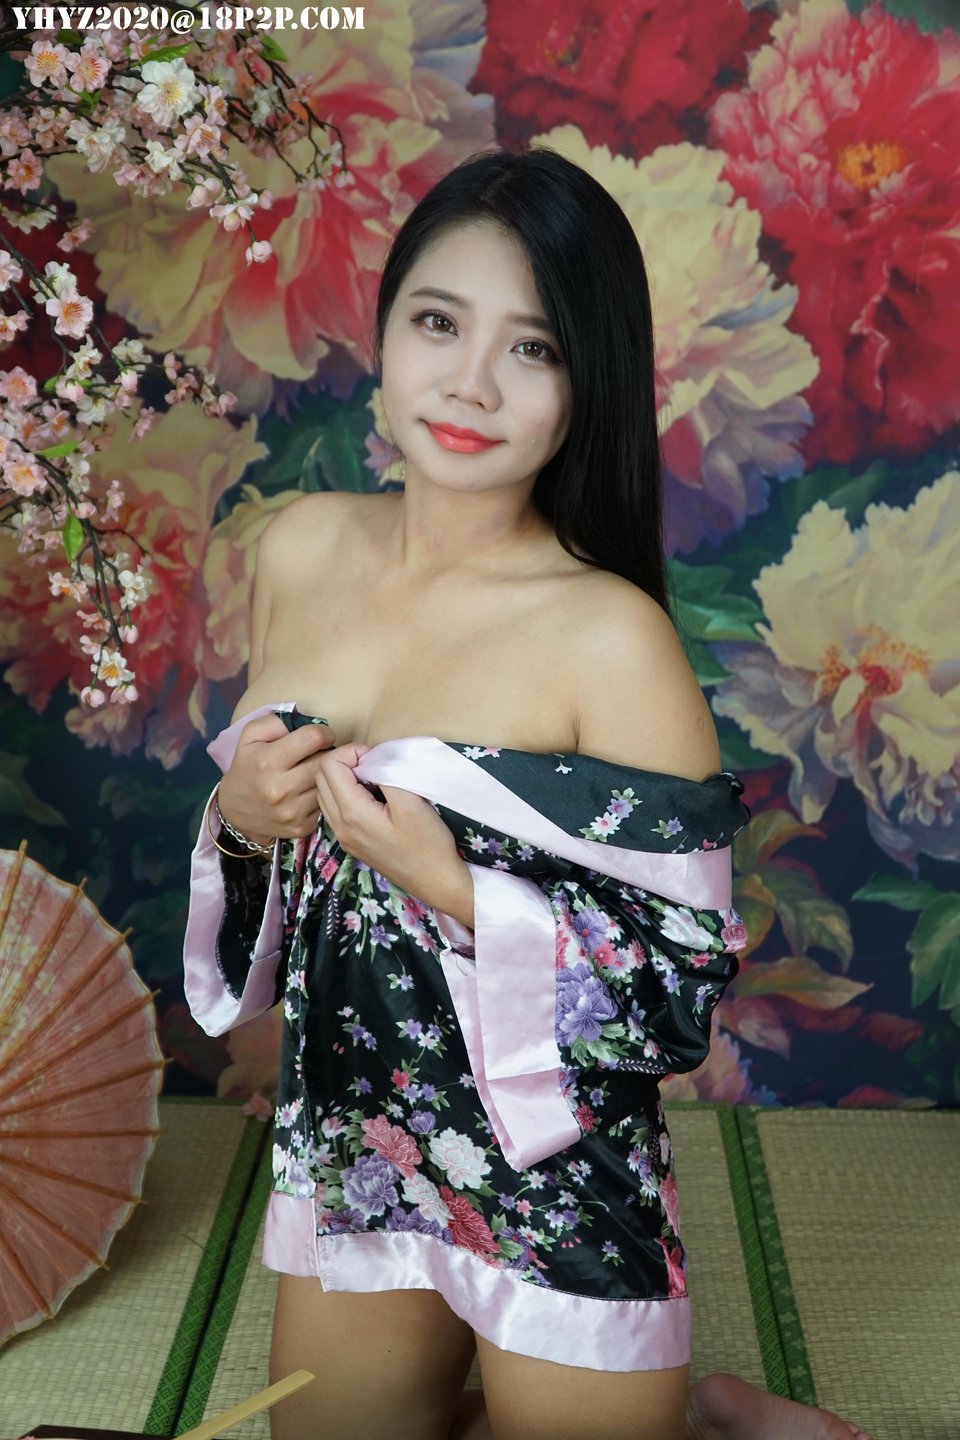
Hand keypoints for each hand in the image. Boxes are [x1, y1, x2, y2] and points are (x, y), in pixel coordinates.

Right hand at [218, 711, 335, 844]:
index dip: (323, 732)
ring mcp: (292, 811)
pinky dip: (321, 795)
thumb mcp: (249, 737)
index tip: (321, 736)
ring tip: (314, 771)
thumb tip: (301, 722)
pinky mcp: (302, 827)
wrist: (235, 811)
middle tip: (320, 753)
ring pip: (328, 784)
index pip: (313, 738)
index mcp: (267, 762)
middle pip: (325, 761)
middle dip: (327, 753)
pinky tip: (310, 791)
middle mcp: (280, 789)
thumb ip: (273, 722)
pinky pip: (325, 804)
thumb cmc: (247, 767)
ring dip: (326, 775)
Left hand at [313, 742, 469, 912]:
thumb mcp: (411, 802)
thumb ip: (387, 774)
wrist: (436, 881)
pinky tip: (373, 798)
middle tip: (375, 765)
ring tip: (374, 780)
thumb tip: (372, 757)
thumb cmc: (428, 843)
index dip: (351, 752)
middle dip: (345, 762)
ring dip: (344, 778)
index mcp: (351, 813)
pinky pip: (335, 808)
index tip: (377, 758)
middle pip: (321, 777)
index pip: (329, 765)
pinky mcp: (351, 842)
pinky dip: (347, 794)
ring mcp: (343, 836)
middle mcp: (339, 826)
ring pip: (325, 793)